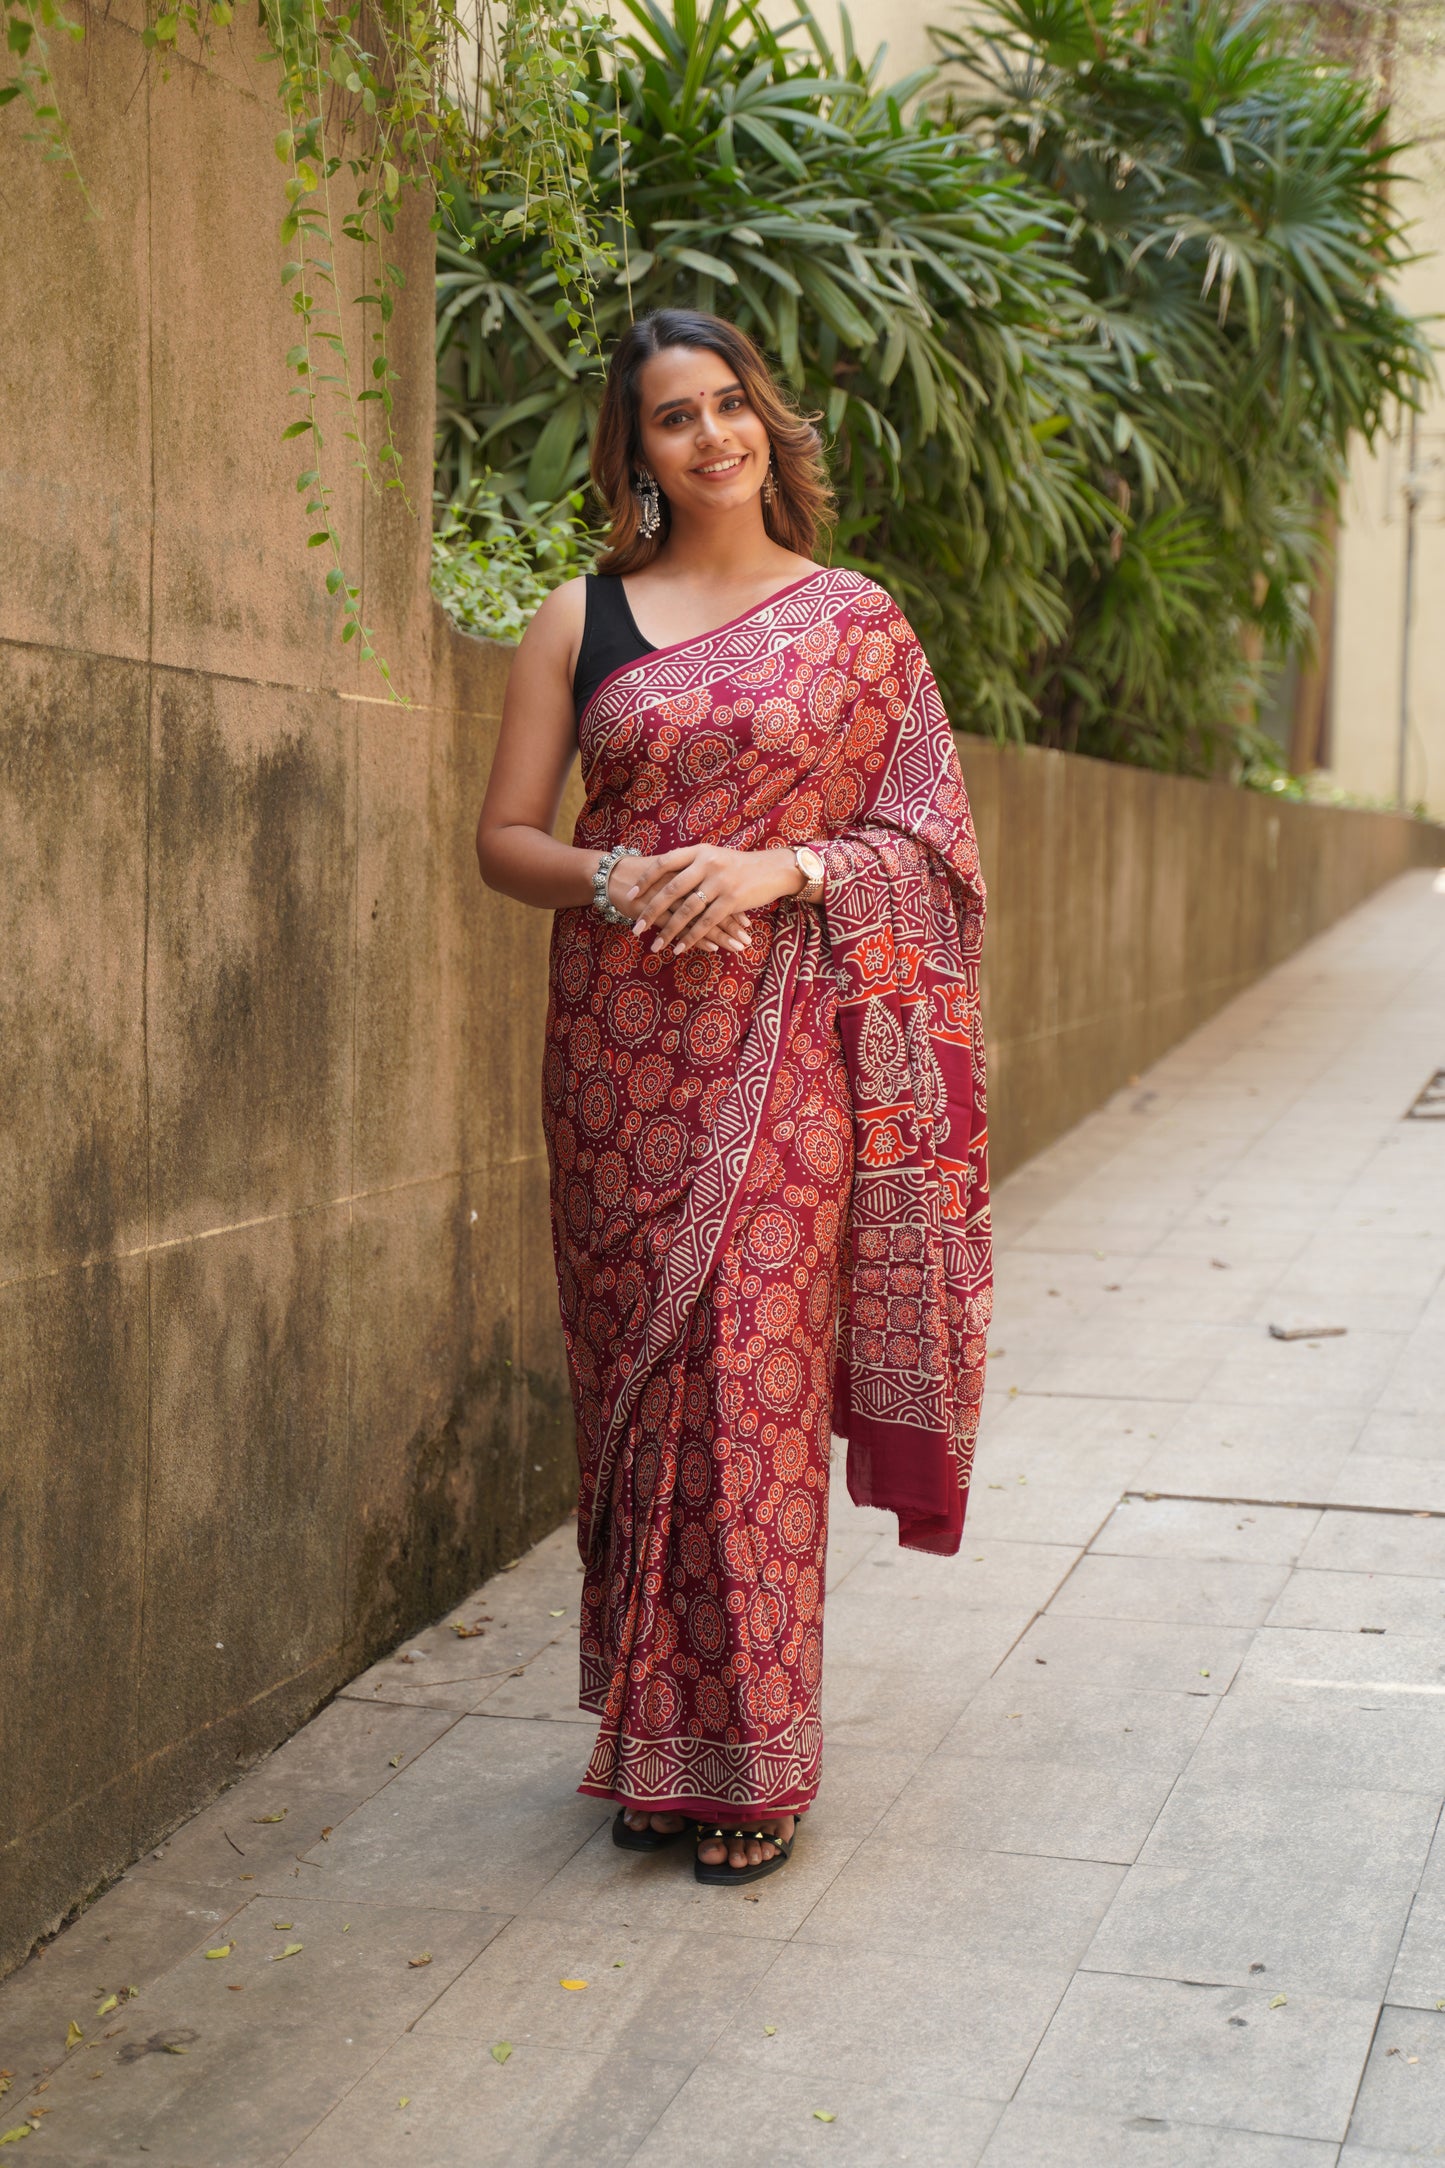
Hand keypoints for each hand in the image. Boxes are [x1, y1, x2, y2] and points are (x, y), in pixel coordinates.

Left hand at [623, 844, 804, 955]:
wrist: (773, 869)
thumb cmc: (740, 866)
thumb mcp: (714, 857)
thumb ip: (691, 864)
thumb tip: (663, 877)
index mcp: (699, 851)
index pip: (664, 863)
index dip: (646, 880)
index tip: (630, 895)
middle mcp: (707, 863)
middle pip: (671, 889)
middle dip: (650, 911)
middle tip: (635, 928)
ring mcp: (720, 882)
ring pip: (687, 910)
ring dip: (669, 930)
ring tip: (655, 945)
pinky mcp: (732, 900)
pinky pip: (706, 922)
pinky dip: (691, 937)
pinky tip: (679, 948)